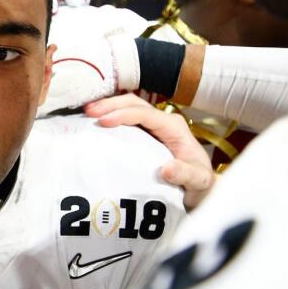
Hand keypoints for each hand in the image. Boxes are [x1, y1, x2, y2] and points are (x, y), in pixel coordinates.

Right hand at [84, 94, 215, 207]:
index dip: (123, 115)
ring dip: (108, 107)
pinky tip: (95, 122)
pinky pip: (126, 118)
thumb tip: (166, 169)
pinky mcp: (146, 131)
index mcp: (174, 127)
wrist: (201, 185)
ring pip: (128, 106)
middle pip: (134, 103)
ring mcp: (154, 124)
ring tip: (86, 114)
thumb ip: (186, 174)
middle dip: (110, 104)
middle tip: (88, 112)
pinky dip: (110, 116)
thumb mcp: (197, 181)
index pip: (145, 114)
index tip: (103, 121)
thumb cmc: (199, 182)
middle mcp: (164, 121)